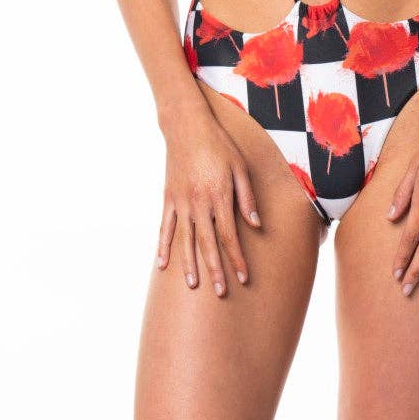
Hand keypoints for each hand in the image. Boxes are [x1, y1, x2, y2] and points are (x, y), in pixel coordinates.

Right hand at [156, 110, 261, 295]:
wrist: (187, 127)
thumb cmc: (219, 145)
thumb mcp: (240, 167)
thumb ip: (246, 197)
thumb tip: (255, 225)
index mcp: (219, 195)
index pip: (229, 235)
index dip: (236, 258)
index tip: (243, 277)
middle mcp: (198, 202)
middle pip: (207, 243)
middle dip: (215, 269)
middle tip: (220, 292)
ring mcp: (181, 201)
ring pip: (185, 239)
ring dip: (189, 264)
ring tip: (194, 285)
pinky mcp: (168, 198)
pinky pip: (165, 227)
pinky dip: (163, 247)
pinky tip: (162, 265)